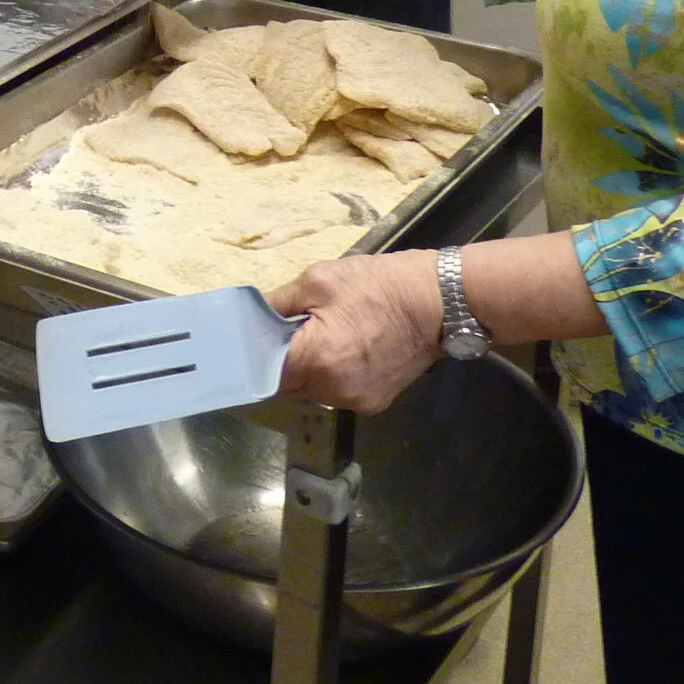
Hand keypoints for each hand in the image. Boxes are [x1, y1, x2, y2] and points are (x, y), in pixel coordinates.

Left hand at [267, 253, 443, 412]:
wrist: (438, 301)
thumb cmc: (377, 284)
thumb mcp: (319, 280)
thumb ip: (278, 303)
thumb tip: (251, 316)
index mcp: (317, 359)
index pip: (263, 372)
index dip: (250, 356)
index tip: (244, 342)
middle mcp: (333, 390)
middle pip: (285, 386)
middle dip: (277, 362)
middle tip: (281, 333)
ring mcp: (356, 401)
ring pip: (310, 392)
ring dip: (304, 370)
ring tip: (315, 337)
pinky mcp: (374, 403)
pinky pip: (336, 393)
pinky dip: (329, 376)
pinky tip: (340, 349)